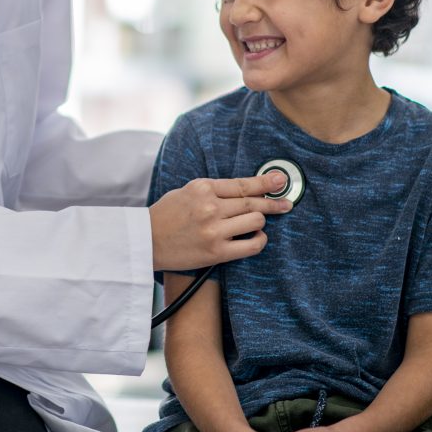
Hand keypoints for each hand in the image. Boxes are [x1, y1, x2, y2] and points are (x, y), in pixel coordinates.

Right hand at [150, 173, 291, 271]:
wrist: (146, 242)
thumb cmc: (166, 216)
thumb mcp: (186, 192)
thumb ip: (213, 190)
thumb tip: (246, 190)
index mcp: (202, 187)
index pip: (242, 184)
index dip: (265, 182)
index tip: (280, 180)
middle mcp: (210, 206)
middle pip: (253, 203)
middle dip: (273, 202)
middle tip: (286, 203)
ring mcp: (214, 230)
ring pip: (255, 221)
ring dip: (260, 222)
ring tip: (256, 224)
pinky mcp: (217, 251)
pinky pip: (251, 245)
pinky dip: (259, 241)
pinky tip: (255, 238)